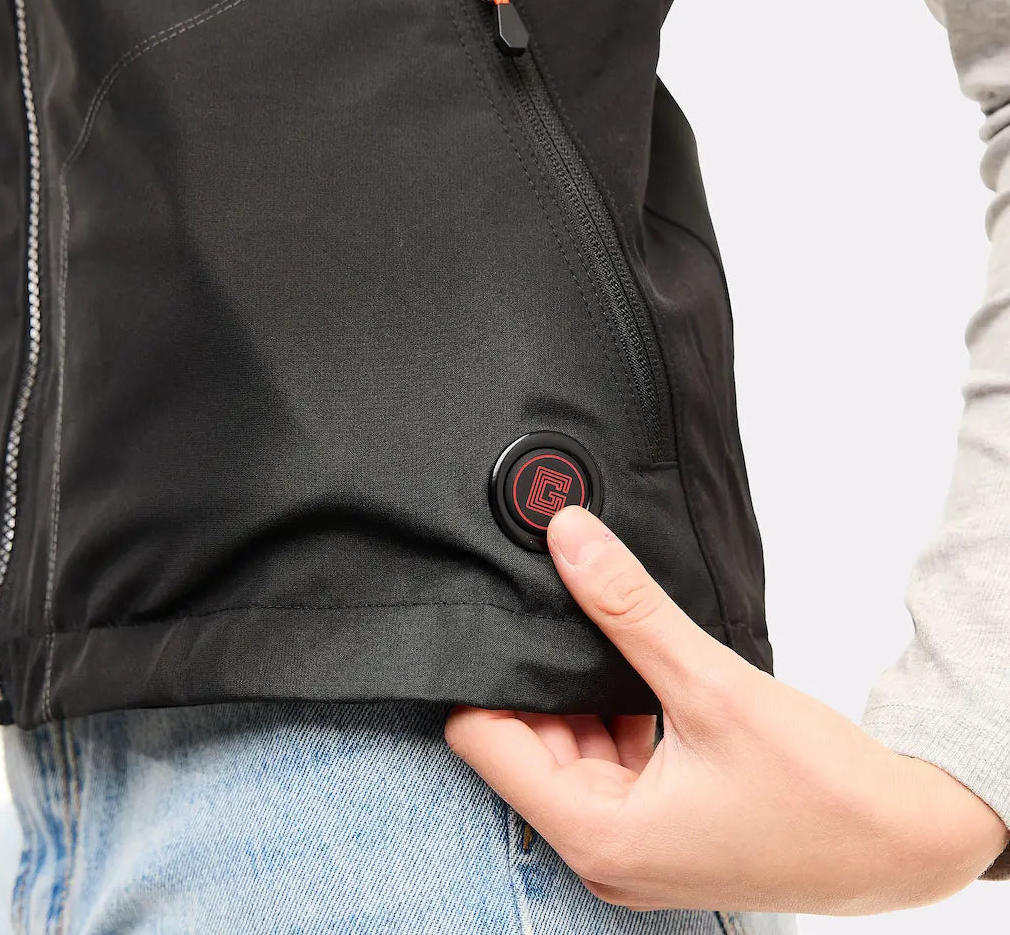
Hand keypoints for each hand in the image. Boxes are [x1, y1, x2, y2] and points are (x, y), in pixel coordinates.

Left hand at [444, 506, 1008, 914]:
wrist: (904, 840)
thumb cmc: (822, 788)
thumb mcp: (711, 684)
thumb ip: (629, 607)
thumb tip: (570, 538)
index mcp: (597, 833)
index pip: (484, 741)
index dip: (486, 674)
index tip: (504, 616)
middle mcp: (602, 851)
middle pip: (521, 744)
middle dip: (539, 677)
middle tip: (561, 608)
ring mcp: (631, 845)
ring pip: (564, 750)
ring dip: (579, 694)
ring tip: (608, 637)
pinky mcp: (659, 830)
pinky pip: (605, 763)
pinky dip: (612, 716)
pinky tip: (640, 676)